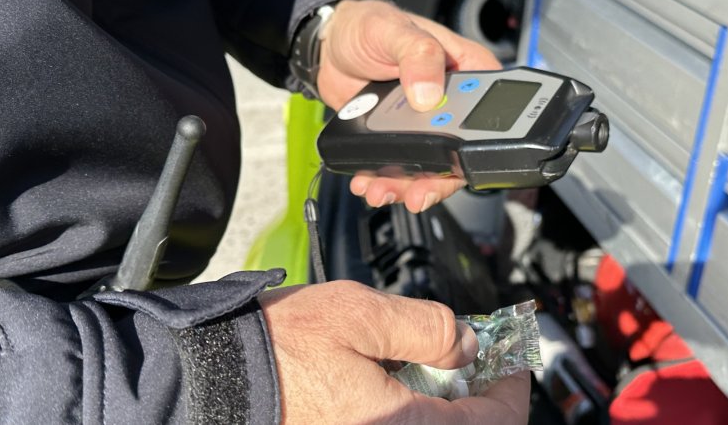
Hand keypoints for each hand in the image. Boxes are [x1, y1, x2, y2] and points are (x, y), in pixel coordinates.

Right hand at [260, 280, 529, 423]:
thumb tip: (466, 343)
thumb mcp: (361, 314)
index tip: (513, 355)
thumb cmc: (278, 347)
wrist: (214, 375)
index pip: (491, 423)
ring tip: (434, 359)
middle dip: (480, 394)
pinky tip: (397, 374)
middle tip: (474, 354)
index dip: (513, 386)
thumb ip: (428, 327)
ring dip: (446, 402)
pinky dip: (413, 408)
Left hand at [315, 0, 500, 212]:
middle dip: (434, 179)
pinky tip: (370, 182)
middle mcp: (452, 100)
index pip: (485, 114)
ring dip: (406, 184)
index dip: (472, 146)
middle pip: (458, 151)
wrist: (329, 45)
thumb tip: (428, 92)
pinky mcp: (400, 134)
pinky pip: (402, 164)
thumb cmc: (368, 26)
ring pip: (429, 164)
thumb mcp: (395, 31)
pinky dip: (387, 178)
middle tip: (413, 193)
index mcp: (467, 70)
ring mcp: (426, 121)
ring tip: (382, 190)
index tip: (449, 166)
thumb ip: (417, 55)